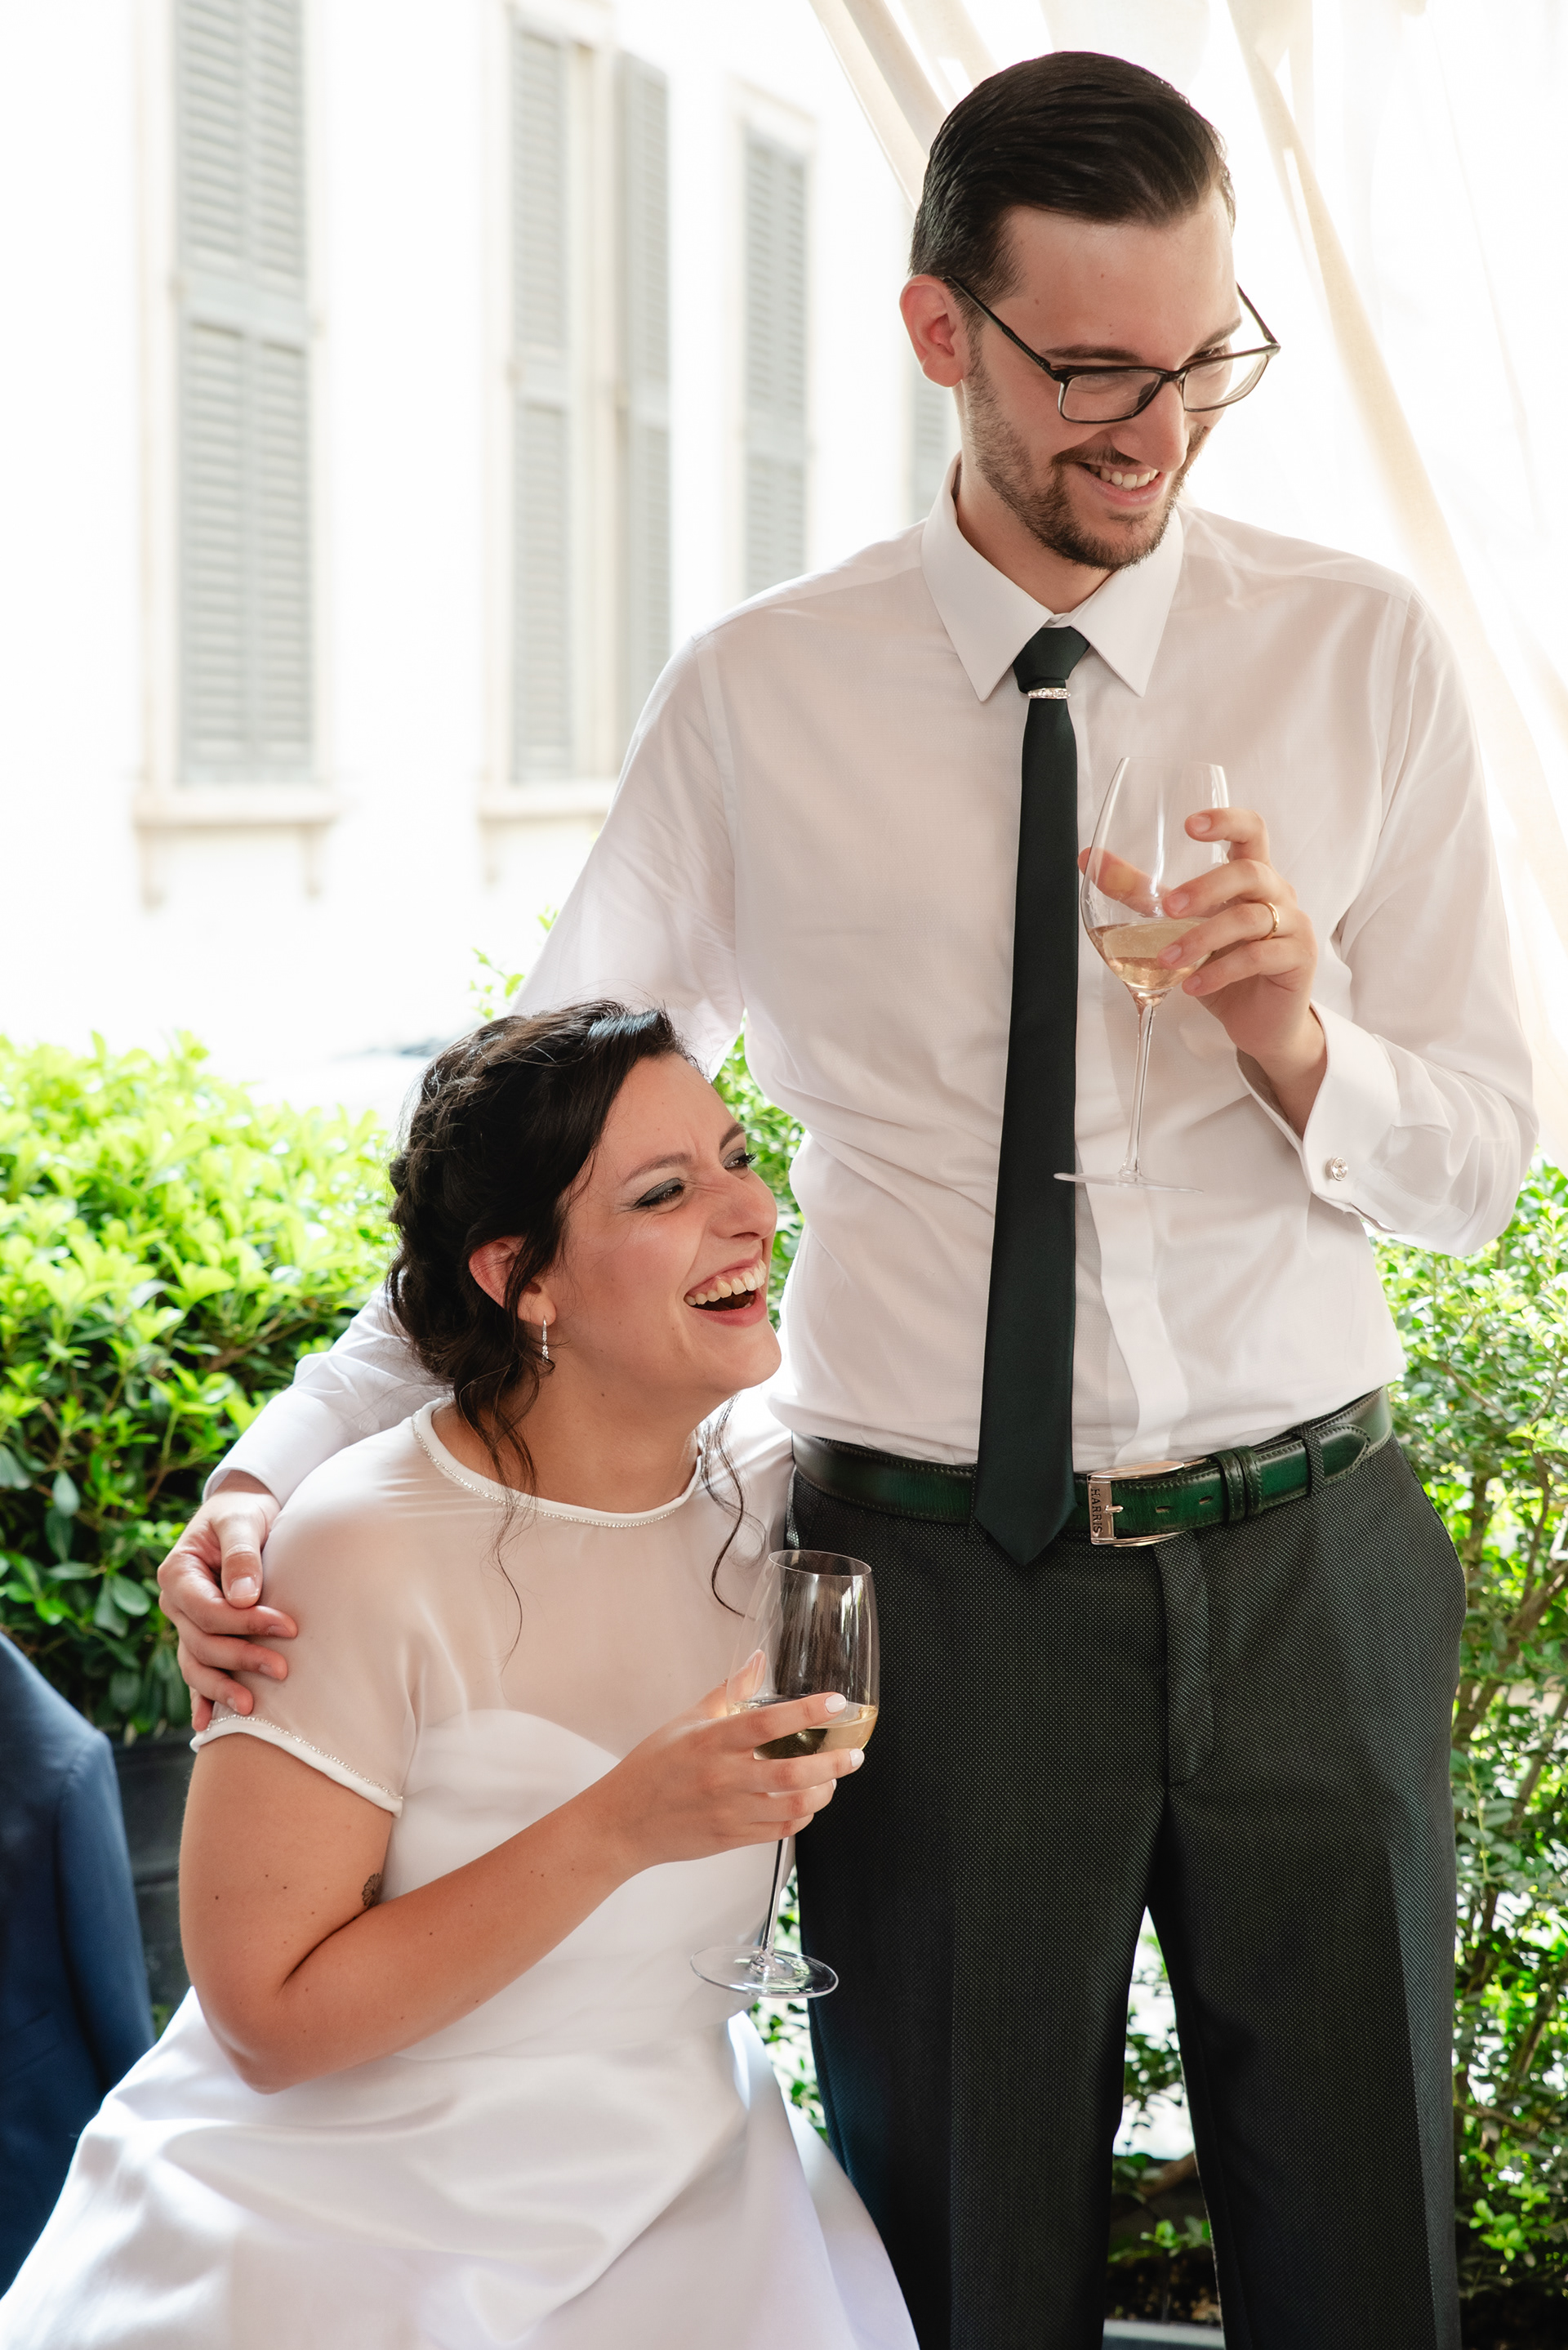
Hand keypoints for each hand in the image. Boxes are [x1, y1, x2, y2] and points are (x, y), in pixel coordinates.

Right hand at [157, 1475, 292, 1730]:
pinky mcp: (200, 1633)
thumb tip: (244, 1596)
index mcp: (177, 1573)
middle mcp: (175, 1603)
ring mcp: (184, 1623)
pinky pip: (195, 1670)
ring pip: (196, 1664)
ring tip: (253, 1707)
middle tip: (284, 1670)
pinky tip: (207, 1725)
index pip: (208, 1612)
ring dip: (222, 1687)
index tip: (288, 1626)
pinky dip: (201, 1697)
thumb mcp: (242, 1520)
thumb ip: (242, 1553)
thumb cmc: (243, 1512)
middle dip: (242, 1658)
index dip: (246, 1624)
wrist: (240, 1511)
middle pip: (203, 1643)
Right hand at [587, 1681, 865, 1873]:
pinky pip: (780, 1830)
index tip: (836, 1703)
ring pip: (793, 1806)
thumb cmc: (653, 1767)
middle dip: (833, 1763)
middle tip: (854, 1754)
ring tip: (833, 1779)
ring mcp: (729, 1811)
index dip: (806, 1712)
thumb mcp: (686, 1722)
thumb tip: (759, 1659)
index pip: (767, 1723)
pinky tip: (807, 1803)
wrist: (623, 1823)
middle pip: (792, 1773)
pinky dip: (802, 1816)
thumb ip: (728, 1692)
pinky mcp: (731, 1838)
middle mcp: (723, 1777)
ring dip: (823, 1792)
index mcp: (711, 1741)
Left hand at [1162, 807, 1325, 1132]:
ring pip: (1252, 918)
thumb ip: (1141, 893)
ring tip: (1167, 960)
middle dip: (1206, 887)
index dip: (1226, 821)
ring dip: (1203, 938)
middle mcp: (1277, 893)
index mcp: (1251, 875)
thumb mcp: (1178, 926)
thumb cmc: (1223, 964)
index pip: (1251, 830)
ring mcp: (1293, 924)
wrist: (1260, 1022)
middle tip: (1169, 909)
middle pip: (1250, 871)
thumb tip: (1089, 859)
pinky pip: (1259, 957)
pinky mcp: (1297, 959)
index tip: (1190, 826)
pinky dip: (1220, 972)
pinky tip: (1193, 986)